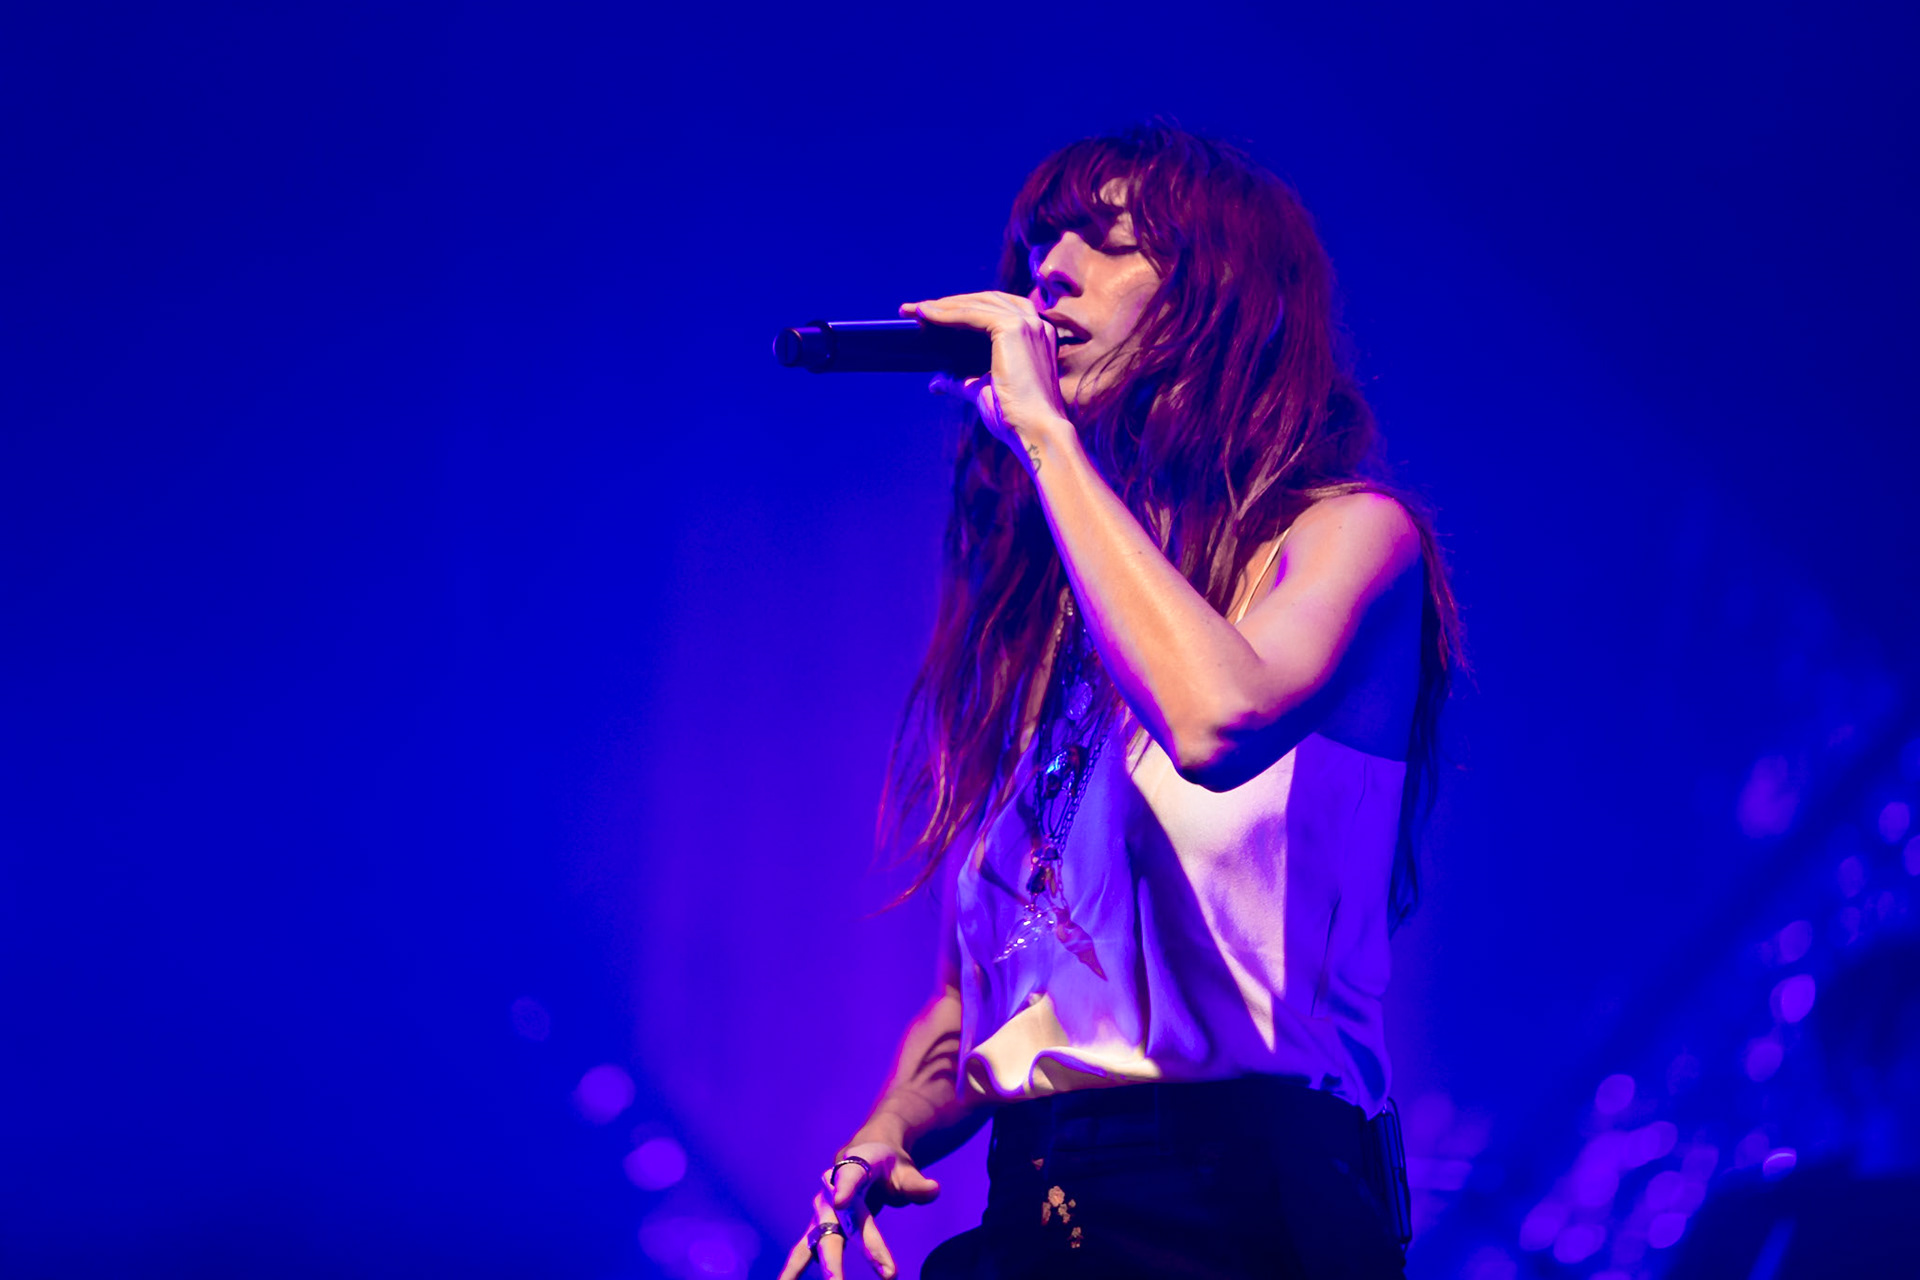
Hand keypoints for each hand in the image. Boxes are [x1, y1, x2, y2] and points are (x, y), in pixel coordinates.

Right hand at [776, 1140, 942, 1279]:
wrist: (863, 1152)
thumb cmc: (885, 1163)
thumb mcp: (904, 1167)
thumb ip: (916, 1183)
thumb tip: (934, 1190)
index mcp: (855, 1167)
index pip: (850, 1176)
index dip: (846, 1187)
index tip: (841, 1200)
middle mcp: (832, 1189)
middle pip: (833, 1222)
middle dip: (834, 1254)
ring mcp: (822, 1209)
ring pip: (814, 1239)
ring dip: (805, 1266)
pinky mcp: (818, 1225)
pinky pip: (804, 1249)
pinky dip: (794, 1268)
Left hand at [899, 293, 1071, 470]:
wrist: (1035, 432)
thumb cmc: (1015, 418)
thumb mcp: (983, 391)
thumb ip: (962, 380)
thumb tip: (937, 381)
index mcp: (1036, 336)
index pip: (996, 310)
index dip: (964, 308)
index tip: (935, 314)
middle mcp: (1036, 325)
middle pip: (986, 300)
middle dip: (950, 302)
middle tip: (917, 309)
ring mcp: (1027, 324)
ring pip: (977, 304)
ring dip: (945, 305)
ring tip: (917, 310)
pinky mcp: (1013, 329)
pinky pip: (972, 314)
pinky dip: (947, 314)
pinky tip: (927, 316)